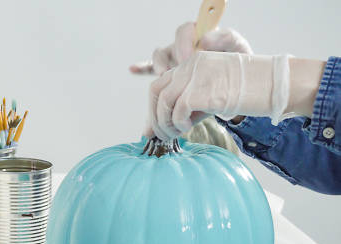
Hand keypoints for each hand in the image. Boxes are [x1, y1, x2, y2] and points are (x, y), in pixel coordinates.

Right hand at [130, 22, 253, 75]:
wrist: (237, 84)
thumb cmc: (237, 64)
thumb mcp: (238, 48)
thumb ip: (225, 38)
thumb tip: (204, 40)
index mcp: (198, 36)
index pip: (185, 30)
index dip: (184, 42)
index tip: (189, 57)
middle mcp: (184, 46)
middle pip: (169, 45)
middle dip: (170, 58)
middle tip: (178, 70)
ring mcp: (174, 60)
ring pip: (159, 58)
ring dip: (158, 66)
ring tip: (163, 76)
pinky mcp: (169, 74)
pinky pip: (151, 69)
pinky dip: (142, 68)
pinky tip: (133, 69)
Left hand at [148, 51, 289, 140]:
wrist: (277, 84)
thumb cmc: (247, 94)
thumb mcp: (210, 98)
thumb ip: (183, 110)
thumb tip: (152, 133)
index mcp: (192, 63)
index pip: (160, 84)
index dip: (154, 108)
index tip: (158, 128)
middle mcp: (191, 65)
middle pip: (155, 91)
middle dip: (154, 117)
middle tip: (162, 136)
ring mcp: (197, 76)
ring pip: (163, 101)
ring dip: (165, 123)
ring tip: (176, 135)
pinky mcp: (204, 90)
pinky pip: (178, 109)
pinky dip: (178, 122)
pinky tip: (189, 127)